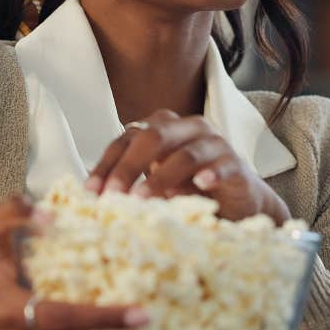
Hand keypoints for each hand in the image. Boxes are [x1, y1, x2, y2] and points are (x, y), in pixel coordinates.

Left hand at [85, 109, 290, 224]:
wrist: (238, 200)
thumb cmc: (191, 188)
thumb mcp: (156, 185)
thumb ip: (131, 184)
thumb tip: (94, 195)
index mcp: (163, 128)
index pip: (128, 139)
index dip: (107, 164)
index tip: (91, 191)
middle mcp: (187, 128)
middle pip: (153, 138)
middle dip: (128, 167)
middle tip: (113, 196)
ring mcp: (214, 143)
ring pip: (184, 154)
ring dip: (161, 178)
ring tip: (143, 199)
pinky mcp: (236, 163)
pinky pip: (221, 165)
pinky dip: (210, 174)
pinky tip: (200, 185)